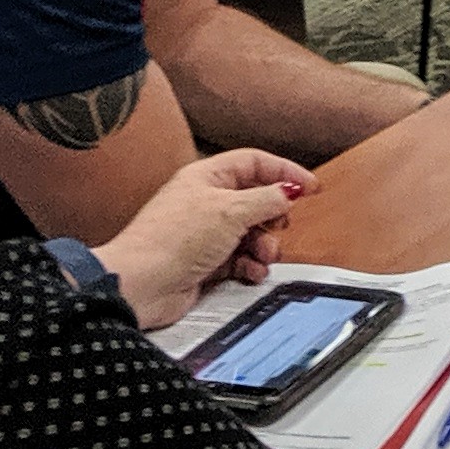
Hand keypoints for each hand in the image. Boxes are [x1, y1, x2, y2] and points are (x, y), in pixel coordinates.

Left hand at [102, 147, 311, 329]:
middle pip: (255, 200)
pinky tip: (252, 271)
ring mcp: (204, 234)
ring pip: (250, 233)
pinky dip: (251, 265)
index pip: (254, 163)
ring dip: (264, 245)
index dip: (284, 172)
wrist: (140, 285)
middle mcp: (205, 203)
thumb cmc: (172, 240)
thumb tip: (289, 192)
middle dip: (273, 215)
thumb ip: (267, 199)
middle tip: (281, 224)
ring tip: (264, 254)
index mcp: (206, 177)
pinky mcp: (204, 263)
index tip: (310, 187)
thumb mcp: (231, 211)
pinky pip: (240, 259)